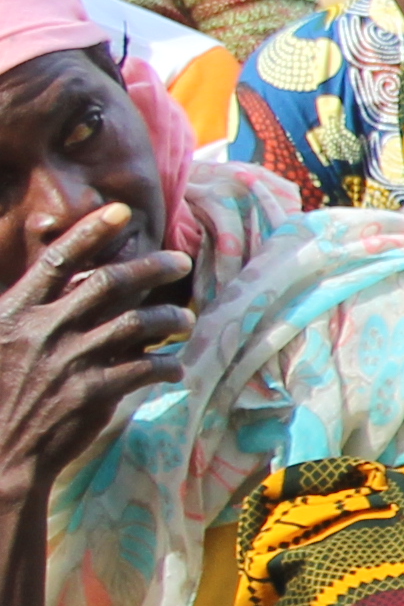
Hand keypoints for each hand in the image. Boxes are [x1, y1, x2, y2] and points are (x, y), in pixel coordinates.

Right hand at [0, 207, 189, 500]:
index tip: (122, 212)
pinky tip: (176, 367)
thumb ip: (24, 312)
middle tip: (180, 261)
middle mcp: (46, 330)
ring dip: (167, 318)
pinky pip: (144, 369)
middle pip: (109, 284)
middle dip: (150, 267)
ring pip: (135, 324)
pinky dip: (165, 365)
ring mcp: (72, 361)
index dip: (91, 232)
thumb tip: (56, 284)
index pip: (57, 260)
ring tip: (186, 318)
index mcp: (16, 312)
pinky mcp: (94, 393)